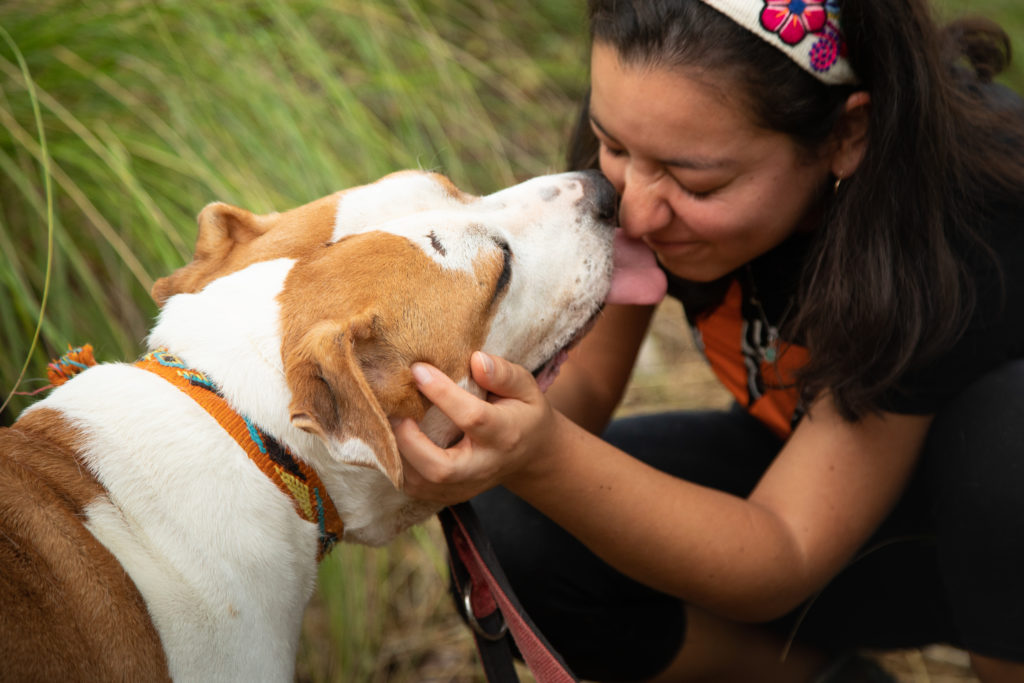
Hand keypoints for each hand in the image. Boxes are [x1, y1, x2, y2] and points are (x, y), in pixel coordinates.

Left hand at [394, 351, 555, 504]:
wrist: (531, 455)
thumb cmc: (523, 412)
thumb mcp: (525, 387)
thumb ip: (503, 374)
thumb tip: (476, 360)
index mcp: (506, 434)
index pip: (472, 417)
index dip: (442, 393)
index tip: (418, 369)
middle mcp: (484, 466)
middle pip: (442, 469)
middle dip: (410, 442)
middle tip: (396, 411)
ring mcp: (466, 486)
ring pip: (422, 484)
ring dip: (398, 454)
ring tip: (390, 421)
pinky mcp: (450, 495)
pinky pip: (416, 488)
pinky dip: (399, 464)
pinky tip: (395, 438)